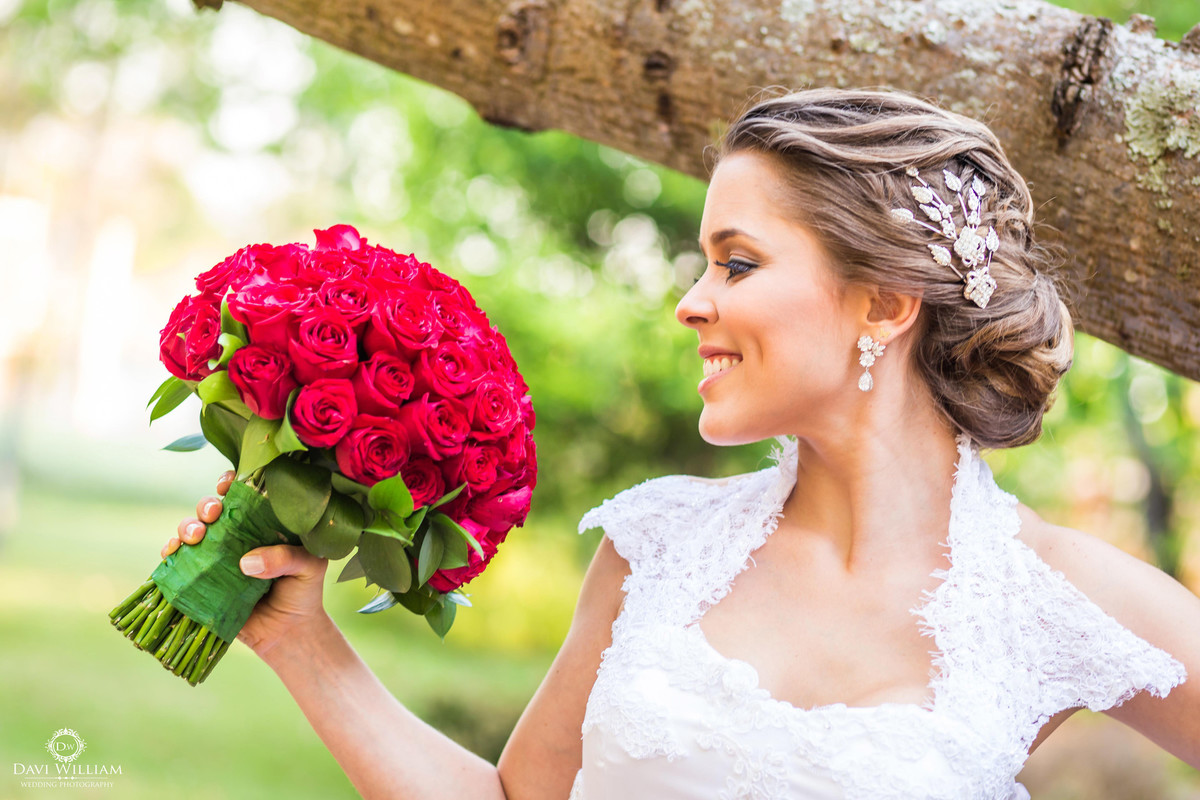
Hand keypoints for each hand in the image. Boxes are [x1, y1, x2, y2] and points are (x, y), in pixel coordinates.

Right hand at [163, 470, 331, 658]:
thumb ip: (285, 558)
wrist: (288, 632)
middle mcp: (236, 535)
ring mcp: (216, 557)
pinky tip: (172, 552)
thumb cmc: (303, 591)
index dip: (232, 484)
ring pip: (192, 532)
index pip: (243, 495)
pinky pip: (178, 562)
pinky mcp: (201, 581)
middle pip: (213, 510)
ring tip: (196, 536)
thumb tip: (246, 562)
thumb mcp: (308, 568)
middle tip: (213, 513)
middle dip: (207, 505)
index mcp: (262, 523)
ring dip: (187, 527)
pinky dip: (170, 553)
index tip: (227, 484)